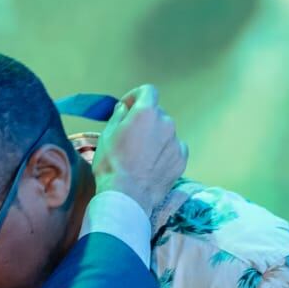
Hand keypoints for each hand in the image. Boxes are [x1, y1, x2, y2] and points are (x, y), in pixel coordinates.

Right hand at [90, 85, 187, 213]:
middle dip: (145, 120)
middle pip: (157, 113)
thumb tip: (125, 108)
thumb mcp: (106, 135)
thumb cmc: (112, 163)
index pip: (148, 91)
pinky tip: (153, 164)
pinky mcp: (182, 159)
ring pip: (166, 132)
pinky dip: (166, 151)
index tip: (127, 108)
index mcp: (146, 112)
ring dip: (156, 136)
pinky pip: (174, 148)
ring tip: (142, 155)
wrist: (127, 196)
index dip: (136, 96)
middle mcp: (166, 122)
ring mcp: (176, 141)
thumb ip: (118, 116)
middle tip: (132, 136)